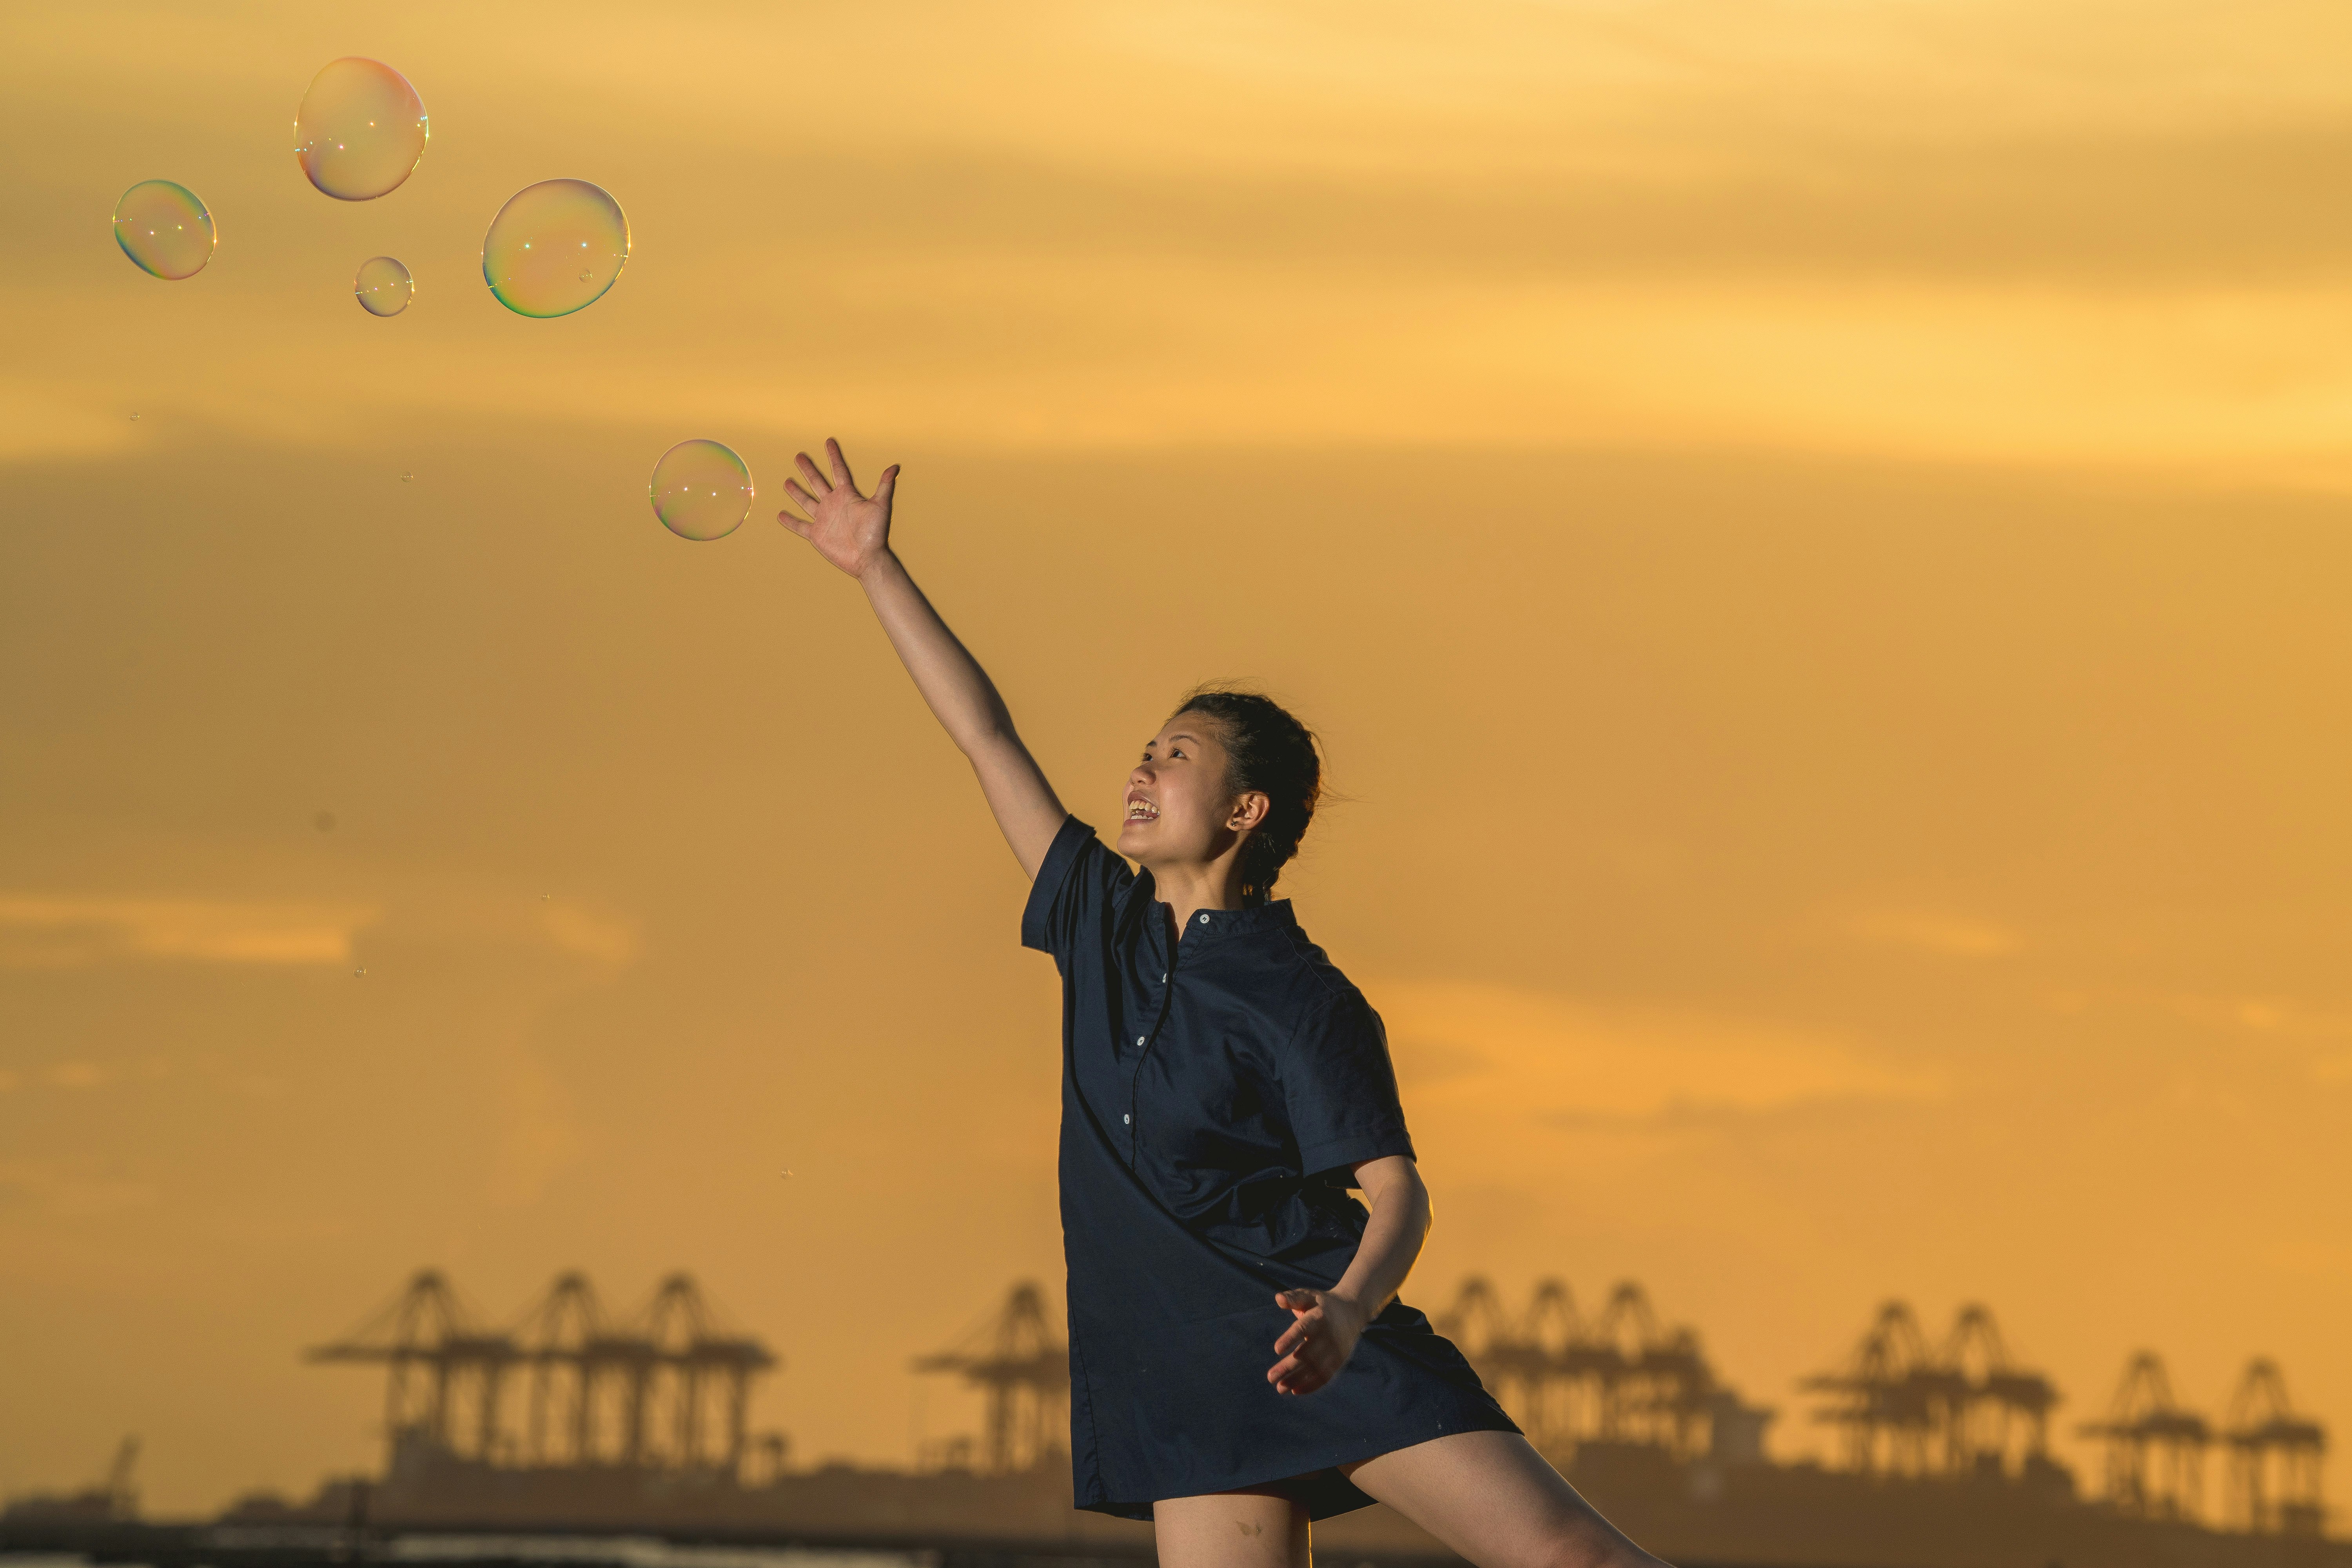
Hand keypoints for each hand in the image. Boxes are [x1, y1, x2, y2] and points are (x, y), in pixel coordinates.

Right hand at [778, 437, 898, 579]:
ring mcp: (823, 519)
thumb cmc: (875, 533)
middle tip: (799, 456)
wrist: (867, 558)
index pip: (839, 470)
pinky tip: (781, 514)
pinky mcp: (816, 534)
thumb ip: (885, 486)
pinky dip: (790, 521)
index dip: (834, 456)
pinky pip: (800, 526)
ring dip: (797, 492)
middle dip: (808, 469)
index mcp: (847, 495)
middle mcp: (833, 504)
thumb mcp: (881, 506)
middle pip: (817, 482)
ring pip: (806, 501)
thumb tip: (895, 466)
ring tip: (787, 481)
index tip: (829, 441)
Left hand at [1267, 1288, 1366, 1395]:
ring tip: (1280, 1388)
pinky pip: (1326, 1376)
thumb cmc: (1323, 1303)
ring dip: (1297, 1380)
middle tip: (1270, 1377)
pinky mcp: (1339, 1360)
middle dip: (1288, 1366)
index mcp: (1318, 1317)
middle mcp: (1328, 1335)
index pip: (1303, 1328)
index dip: (1290, 1338)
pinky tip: (1295, 1390)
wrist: (1353, 1310)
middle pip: (1307, 1354)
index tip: (1276, 1349)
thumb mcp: (1309, 1295)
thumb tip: (1278, 1298)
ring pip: (1315, 1369)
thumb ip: (1293, 1298)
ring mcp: (1335, 1349)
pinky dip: (1312, 1385)